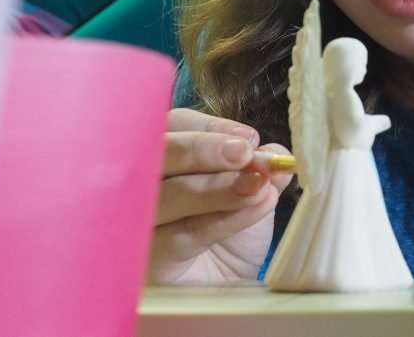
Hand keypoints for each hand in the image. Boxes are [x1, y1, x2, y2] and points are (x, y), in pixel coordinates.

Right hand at [146, 108, 291, 284]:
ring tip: (258, 185)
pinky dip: (223, 218)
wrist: (224, 287)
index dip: (209, 127)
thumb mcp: (252, 191)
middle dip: (203, 149)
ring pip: (167, 195)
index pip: (172, 127)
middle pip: (157, 155)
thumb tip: (275, 154)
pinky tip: (255, 206)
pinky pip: (183, 234)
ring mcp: (138, 224)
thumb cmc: (229, 232)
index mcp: (164, 157)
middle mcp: (140, 185)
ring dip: (217, 187)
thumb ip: (261, 167)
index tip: (249, 139)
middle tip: (244, 152)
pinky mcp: (147, 261)